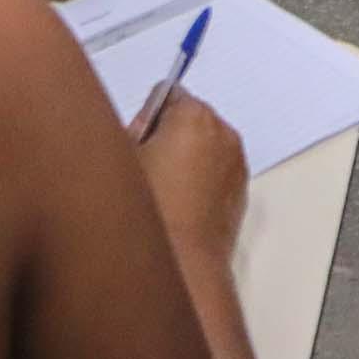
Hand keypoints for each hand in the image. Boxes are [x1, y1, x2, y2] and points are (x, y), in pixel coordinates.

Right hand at [135, 91, 251, 266]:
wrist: (180, 265)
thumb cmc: (149, 215)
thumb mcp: (119, 159)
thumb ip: (124, 128)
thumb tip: (132, 127)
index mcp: (193, 115)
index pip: (166, 93)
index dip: (144, 118)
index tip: (134, 141)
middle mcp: (223, 134)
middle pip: (189, 119)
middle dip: (167, 137)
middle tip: (143, 169)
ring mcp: (236, 164)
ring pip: (203, 147)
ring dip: (184, 160)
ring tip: (159, 192)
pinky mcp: (240, 192)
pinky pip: (215, 173)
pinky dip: (198, 182)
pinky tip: (176, 207)